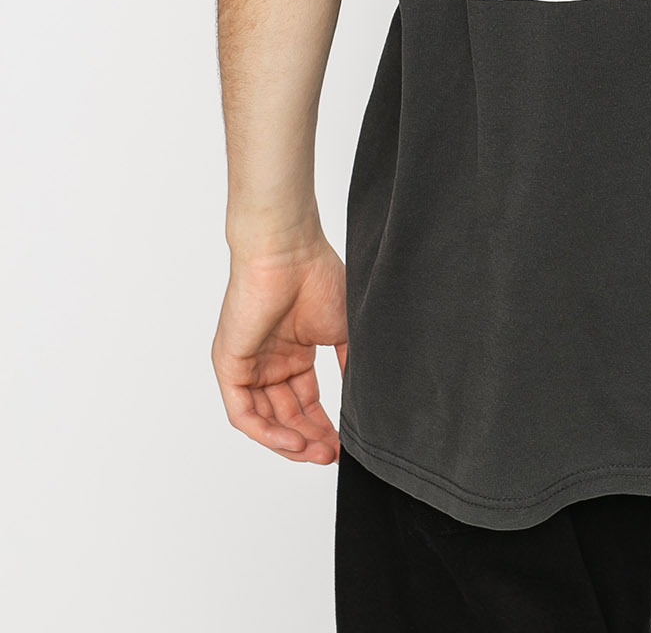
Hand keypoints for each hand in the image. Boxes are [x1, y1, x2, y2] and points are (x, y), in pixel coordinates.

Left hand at [212, 237, 347, 463]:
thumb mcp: (343, 329)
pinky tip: (294, 441)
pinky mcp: (229, 366)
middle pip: (286, 416)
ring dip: (291, 441)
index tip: (345, 444)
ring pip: (265, 420)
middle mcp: (268, 362)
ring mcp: (248, 365)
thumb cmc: (316, 276)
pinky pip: (244, 413)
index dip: (324, 426)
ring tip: (318, 453)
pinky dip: (267, 432)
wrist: (288, 251)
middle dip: (310, 439)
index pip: (305, 402)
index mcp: (293, 352)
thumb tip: (363, 399)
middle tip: (333, 455)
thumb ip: (349, 365)